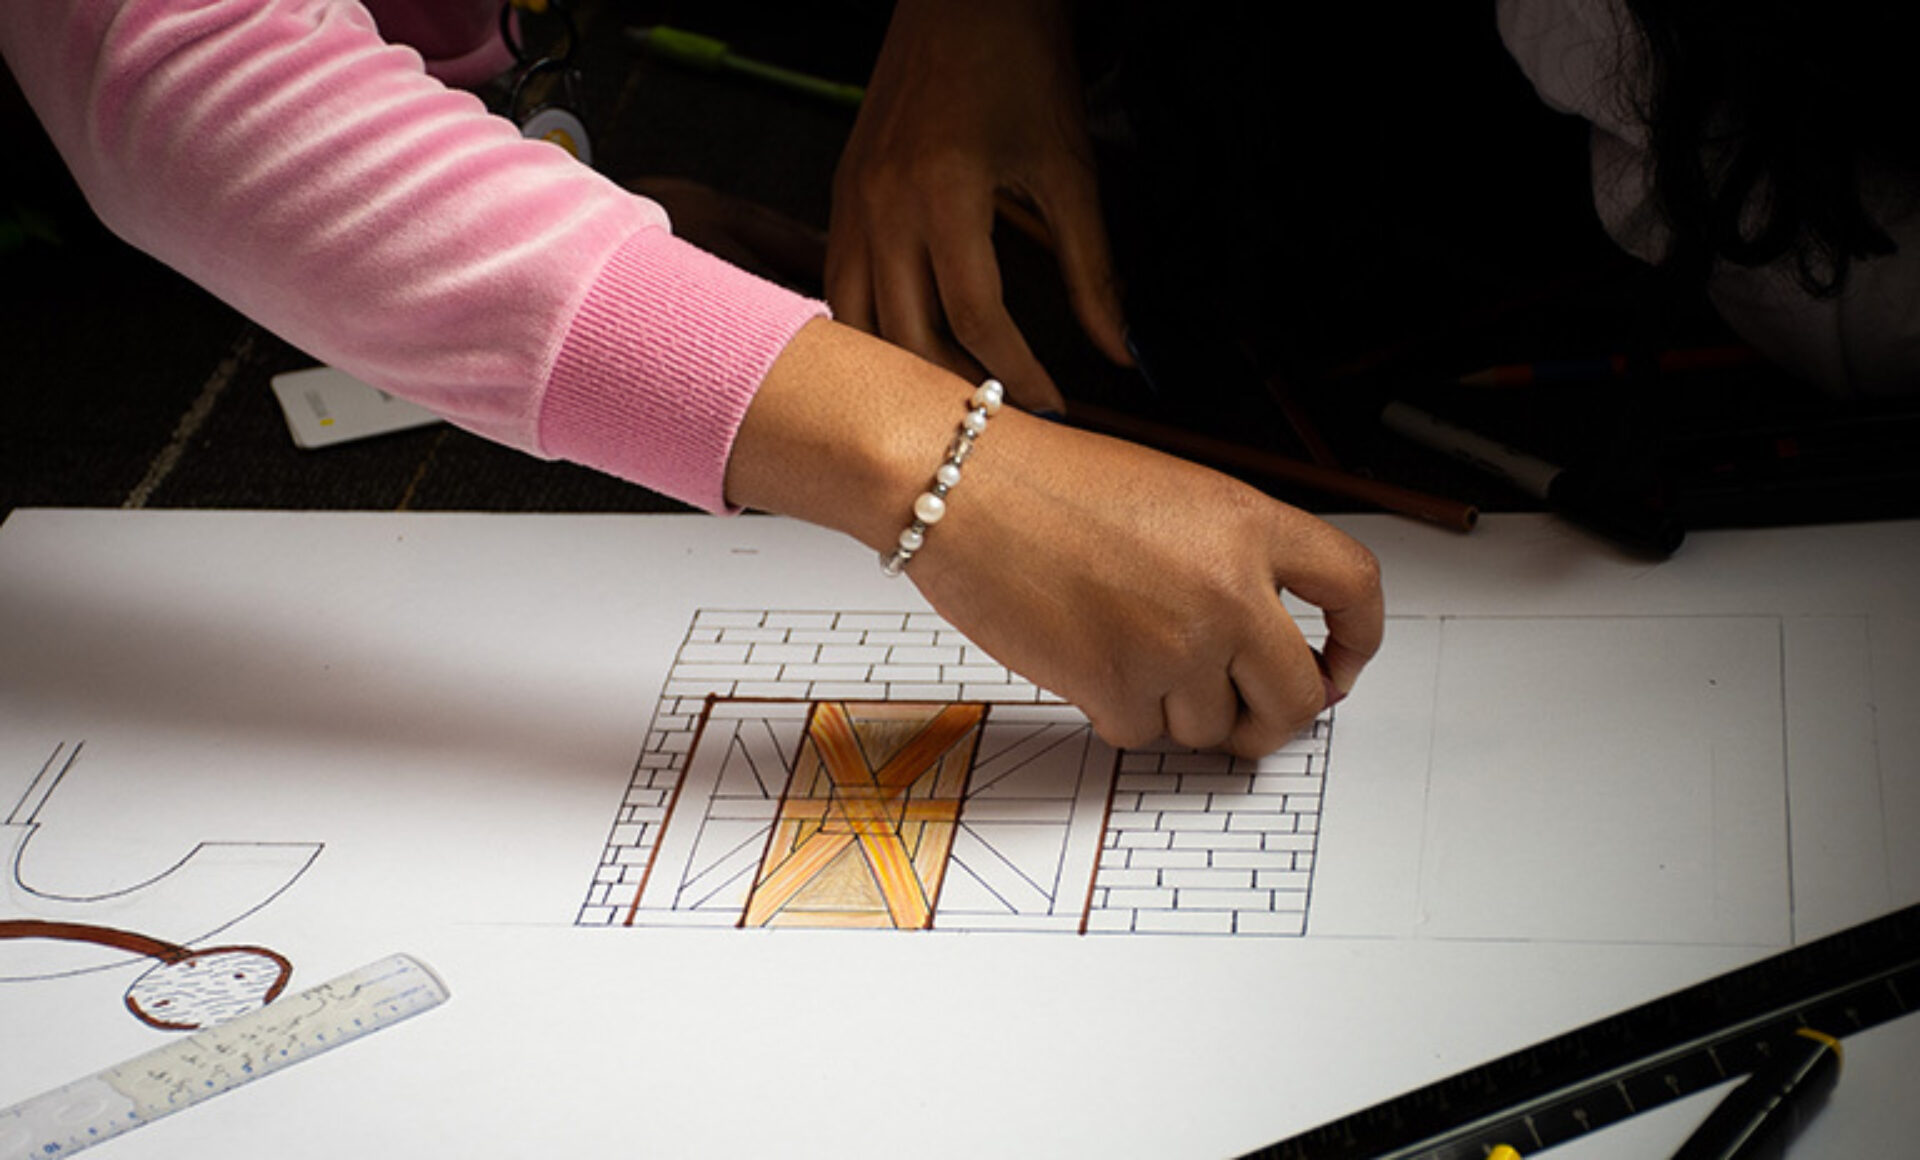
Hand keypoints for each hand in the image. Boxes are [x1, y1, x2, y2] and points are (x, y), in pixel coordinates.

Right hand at [730, 321, 1383, 756]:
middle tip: (1251, 717)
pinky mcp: (1115, 689)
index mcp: (1251, 525)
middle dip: (1278, 719)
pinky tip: (1086, 659)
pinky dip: (1118, 712)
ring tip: (1129, 652)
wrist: (960, 486)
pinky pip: (1142, 734)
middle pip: (1297, 696)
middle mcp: (1228, 590)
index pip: (1356, 588)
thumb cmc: (1048, 483)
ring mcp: (1175, 646)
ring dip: (1180, 711)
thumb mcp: (1174, 496)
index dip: (1360, 641)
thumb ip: (1234, 559)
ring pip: (1213, 726)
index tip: (1342, 666)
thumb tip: (1269, 644)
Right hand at [826, 0, 1129, 412]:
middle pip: (905, 337)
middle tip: (1005, 420)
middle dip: (958, 390)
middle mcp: (883, 205)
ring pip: (858, 325)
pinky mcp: (841, 199)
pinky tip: (910, 352)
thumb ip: (1092, 270)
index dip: (1017, 374)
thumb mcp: (1069, 168)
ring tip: (958, 397)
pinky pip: (839, 289)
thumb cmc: (1017, 61)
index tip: (1053, 405)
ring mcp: (851, 203)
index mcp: (942, 192)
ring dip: (906, 371)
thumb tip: (1122, 350)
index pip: (975, 318)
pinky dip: (872, 332)